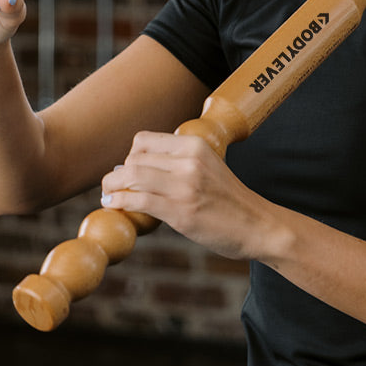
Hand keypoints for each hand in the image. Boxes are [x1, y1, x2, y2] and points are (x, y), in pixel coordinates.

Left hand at [100, 131, 271, 260]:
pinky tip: (113, 207)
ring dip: (112, 187)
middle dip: (118, 173)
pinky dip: (119, 202)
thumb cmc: (229, 200)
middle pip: (134, 158)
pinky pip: (138, 200)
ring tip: (108, 196)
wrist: (257, 225)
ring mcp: (185, 186)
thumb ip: (178, 162)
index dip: (130, 155)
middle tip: (113, 186)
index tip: (128, 170)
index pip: (144, 140)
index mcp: (195, 145)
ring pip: (131, 176)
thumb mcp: (208, 166)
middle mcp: (189, 160)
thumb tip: (134, 166)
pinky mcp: (180, 211)